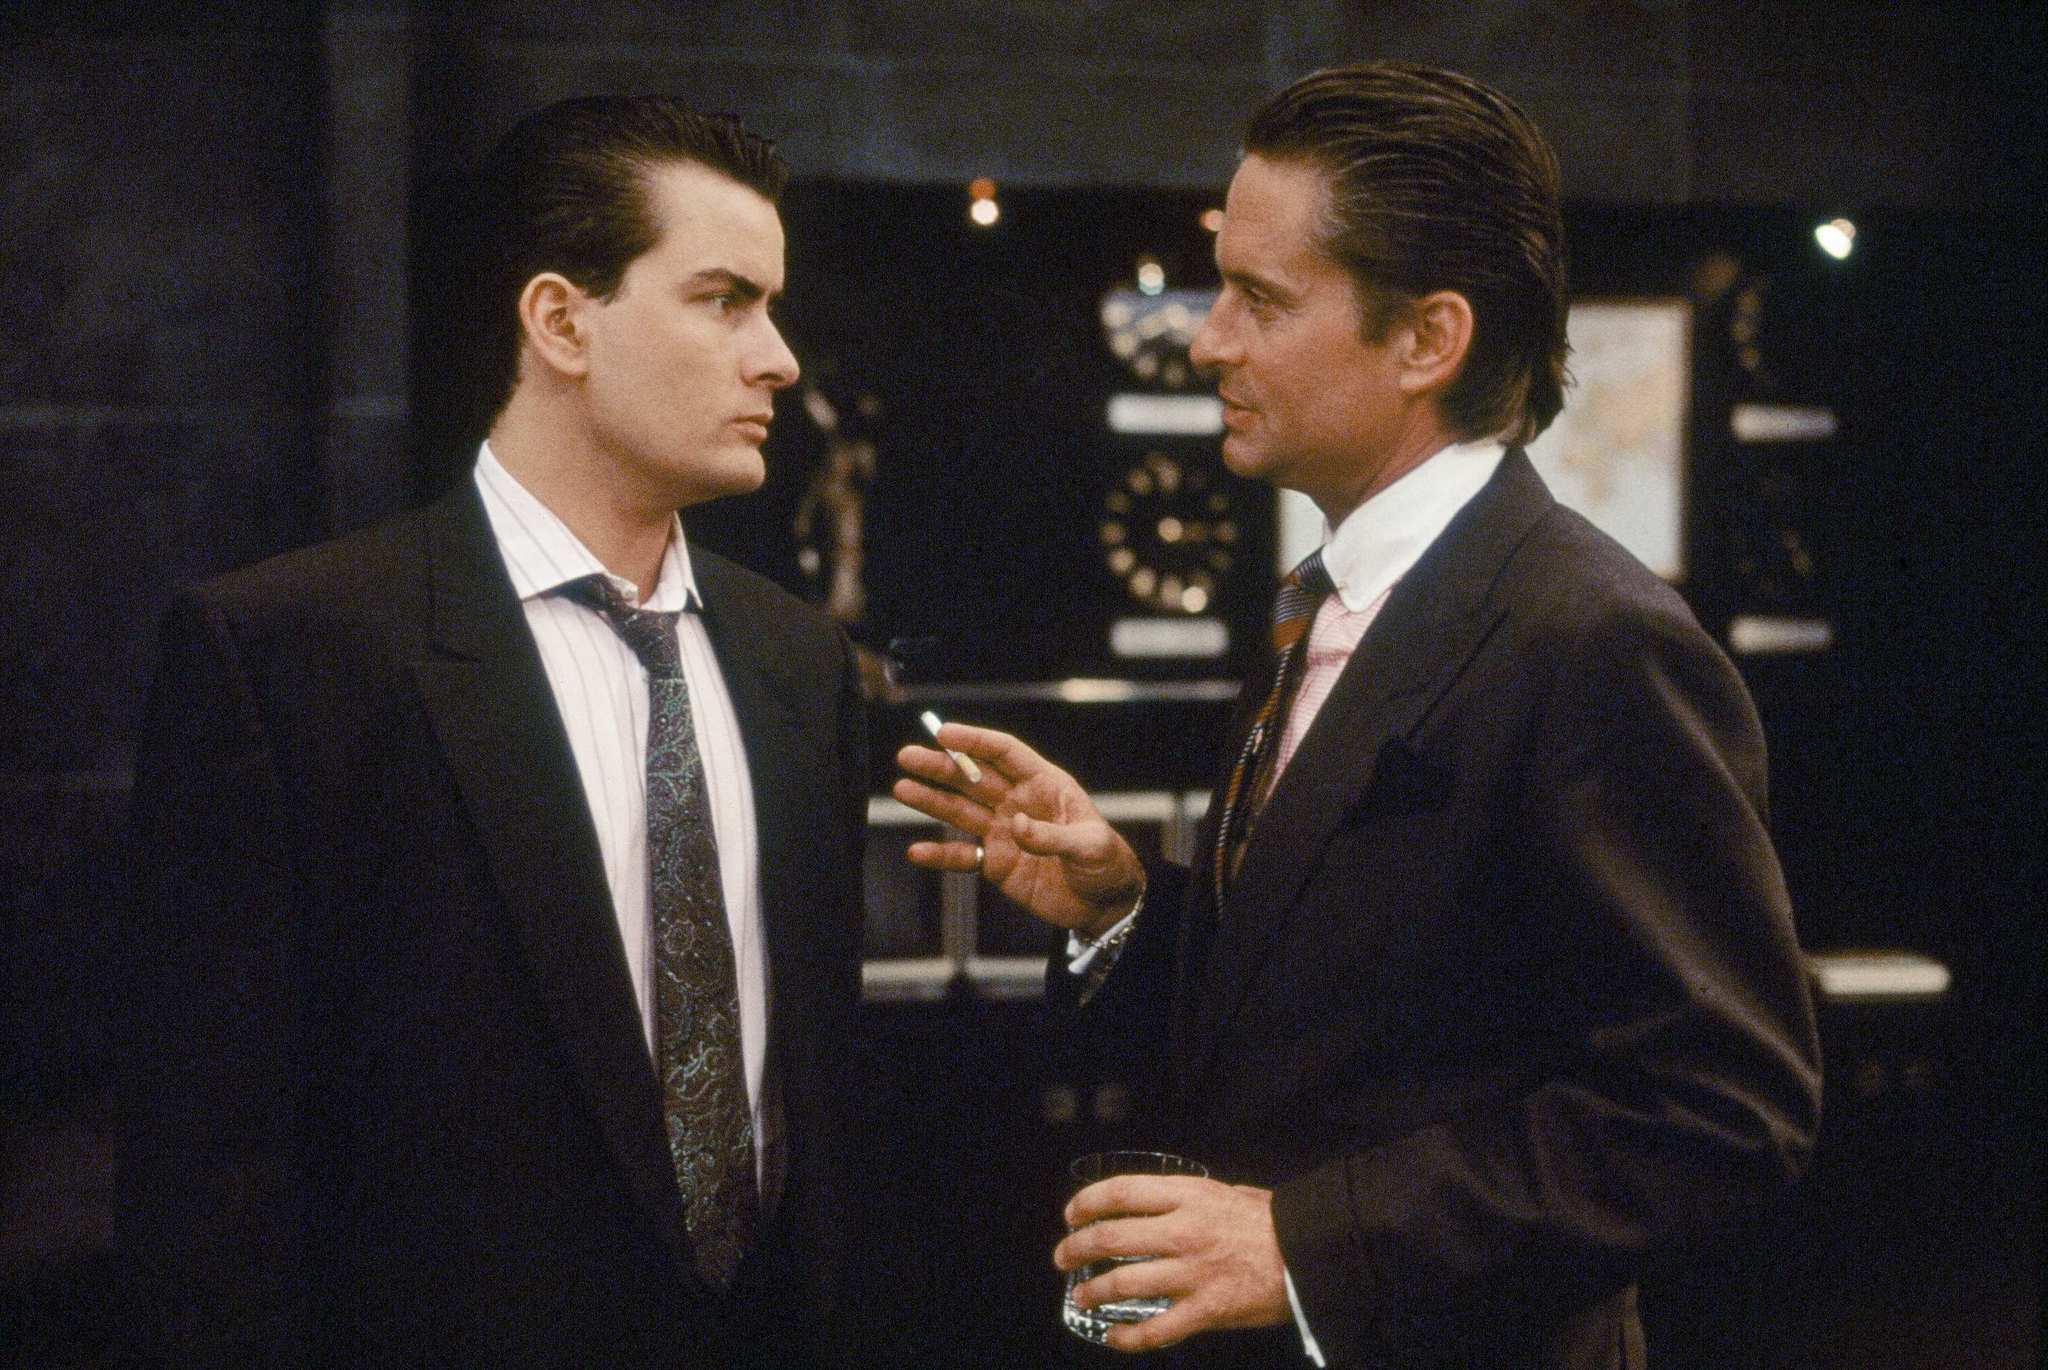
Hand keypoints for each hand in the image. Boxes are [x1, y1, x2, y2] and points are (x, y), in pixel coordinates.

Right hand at [893, 722, 1142, 934]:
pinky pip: (963, 856)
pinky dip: (941, 855)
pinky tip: (917, 851)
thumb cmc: (1107, 864)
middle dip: (941, 766)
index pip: (1005, 753)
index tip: (944, 734)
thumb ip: (1053, 836)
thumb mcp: (1091, 845)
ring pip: (961, 811)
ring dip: (932, 801)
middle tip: (907, 756)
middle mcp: (1018, 802)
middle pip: (973, 777)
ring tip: (901, 789)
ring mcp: (1004, 832)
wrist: (1105, 905)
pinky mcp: (996, 863)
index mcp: (1044, 784)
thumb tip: (1016, 826)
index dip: (975, 741)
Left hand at [1055, 1175, 1290, 1352]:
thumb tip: (1168, 1201)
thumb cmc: (1275, 1222)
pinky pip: (1156, 1329)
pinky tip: (1114, 1336)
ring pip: (1124, 1283)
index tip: (1072, 1213)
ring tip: (1081, 1296)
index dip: (1088, 1202)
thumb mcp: (1230, 1192)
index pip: (1122, 1192)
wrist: (1312, 1254)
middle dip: (1077, 1248)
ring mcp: (1192, 1273)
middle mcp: (1184, 1232)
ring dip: (1093, 1291)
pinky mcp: (1206, 1310)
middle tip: (1064, 1256)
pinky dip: (1128, 1337)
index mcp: (1189, 1196)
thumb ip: (1194, 1197)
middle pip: (1112, 1238)